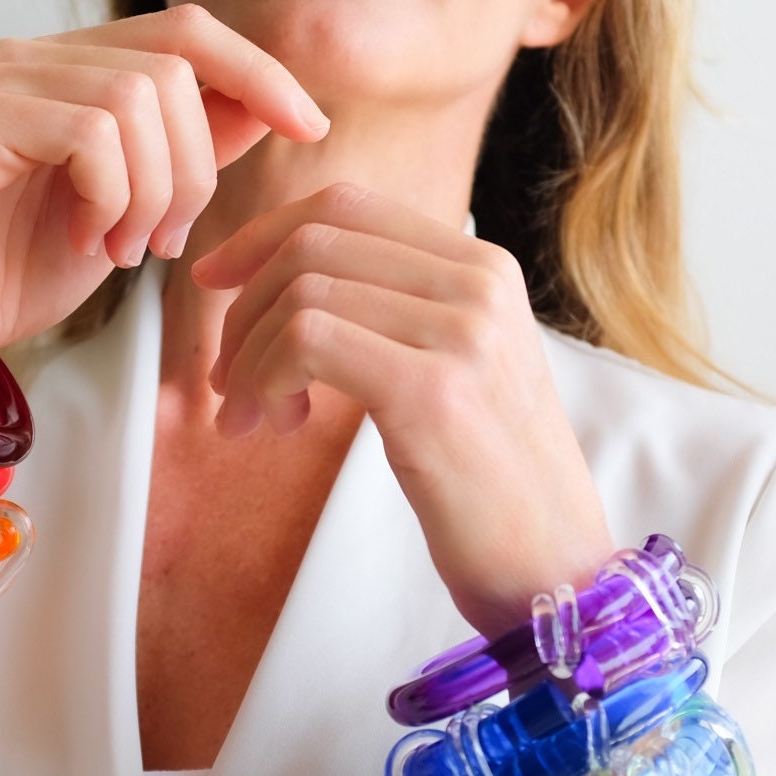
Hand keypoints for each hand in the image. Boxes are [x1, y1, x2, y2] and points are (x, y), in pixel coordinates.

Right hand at [0, 4, 329, 393]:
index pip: (186, 30)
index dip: (258, 70)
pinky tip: (89, 240)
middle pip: (173, 67)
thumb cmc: (20, 273)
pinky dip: (110, 197)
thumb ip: (190, 150)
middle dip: (197, 169)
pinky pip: (89, 133)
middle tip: (164, 241)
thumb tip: (268, 106)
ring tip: (123, 248)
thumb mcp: (135, 208)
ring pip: (137, 98)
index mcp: (71, 68)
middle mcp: (30, 57)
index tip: (311, 127)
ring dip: (153, 192)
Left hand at [191, 183, 616, 638]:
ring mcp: (461, 334)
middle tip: (225, 380)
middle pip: (313, 242)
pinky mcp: (432, 392)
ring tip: (250, 417)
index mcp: (484, 269)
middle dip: (243, 308)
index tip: (217, 285)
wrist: (558, 570)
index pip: (346, 206)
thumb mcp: (456, 373)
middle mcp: (479, 285)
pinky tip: (272, 425)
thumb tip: (285, 284)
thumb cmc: (494, 486)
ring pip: (301, 294)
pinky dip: (263, 380)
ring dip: (247, 358)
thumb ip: (395, 316)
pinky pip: (307, 342)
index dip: (263, 237)